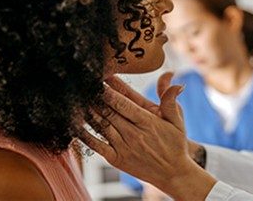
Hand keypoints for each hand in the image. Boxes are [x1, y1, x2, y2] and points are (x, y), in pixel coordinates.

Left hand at [79, 72, 215, 200]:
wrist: (172, 173)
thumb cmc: (175, 145)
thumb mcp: (177, 121)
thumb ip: (170, 100)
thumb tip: (176, 81)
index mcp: (148, 122)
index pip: (123, 103)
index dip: (109, 90)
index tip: (99, 79)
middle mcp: (134, 134)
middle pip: (109, 112)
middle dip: (95, 97)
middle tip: (84, 85)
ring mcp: (124, 147)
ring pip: (101, 125)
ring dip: (88, 112)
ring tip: (78, 98)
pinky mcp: (116, 158)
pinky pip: (96, 144)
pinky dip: (84, 134)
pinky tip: (75, 124)